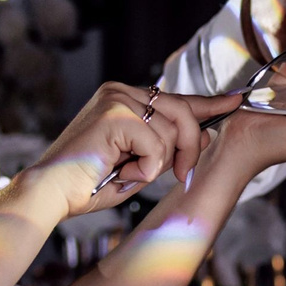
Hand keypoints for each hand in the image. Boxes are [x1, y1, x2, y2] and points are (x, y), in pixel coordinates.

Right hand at [27, 83, 245, 212]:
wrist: (50, 194)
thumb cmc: (85, 184)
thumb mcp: (138, 165)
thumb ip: (168, 147)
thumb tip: (205, 134)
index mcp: (122, 98)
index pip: (174, 98)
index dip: (208, 103)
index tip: (235, 101)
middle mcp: (120, 91)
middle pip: (183, 112)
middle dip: (188, 149)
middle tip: (180, 174)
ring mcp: (117, 99)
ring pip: (172, 131)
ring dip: (156, 164)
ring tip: (125, 172)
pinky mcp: (115, 114)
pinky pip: (156, 145)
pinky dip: (144, 168)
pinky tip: (120, 171)